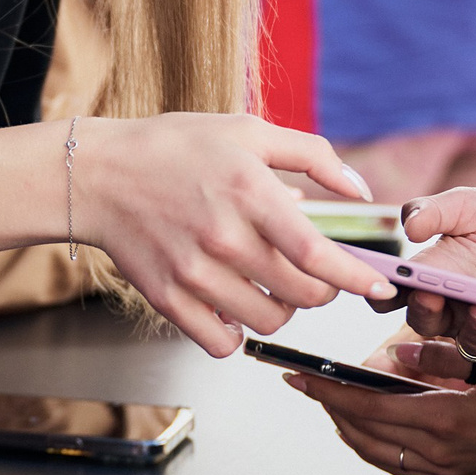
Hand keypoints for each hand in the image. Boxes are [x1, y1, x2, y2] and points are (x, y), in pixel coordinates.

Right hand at [76, 113, 396, 356]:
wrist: (98, 174)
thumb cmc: (174, 148)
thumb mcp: (247, 131)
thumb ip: (312, 155)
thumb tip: (361, 190)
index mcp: (248, 192)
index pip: (315, 254)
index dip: (354, 277)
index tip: (377, 286)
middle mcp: (223, 237)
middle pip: (300, 294)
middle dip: (323, 291)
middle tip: (315, 276)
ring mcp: (193, 273)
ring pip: (268, 320)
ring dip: (283, 309)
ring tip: (271, 285)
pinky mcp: (168, 299)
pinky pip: (222, 343)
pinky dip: (237, 334)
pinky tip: (235, 308)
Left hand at [288, 335, 475, 474]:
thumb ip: (445, 361)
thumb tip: (394, 358)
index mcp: (449, 421)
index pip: (369, 407)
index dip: (329, 391)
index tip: (302, 375)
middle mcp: (442, 452)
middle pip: (364, 433)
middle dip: (328, 407)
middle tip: (303, 382)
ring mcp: (449, 468)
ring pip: (378, 453)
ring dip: (347, 428)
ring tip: (329, 401)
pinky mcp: (458, 473)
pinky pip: (400, 463)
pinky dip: (374, 445)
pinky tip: (369, 428)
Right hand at [398, 186, 475, 368]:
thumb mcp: (475, 208)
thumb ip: (438, 211)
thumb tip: (408, 227)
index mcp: (433, 276)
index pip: (394, 293)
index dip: (381, 293)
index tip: (385, 283)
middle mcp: (451, 309)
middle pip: (422, 322)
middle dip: (424, 311)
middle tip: (431, 296)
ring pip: (468, 343)